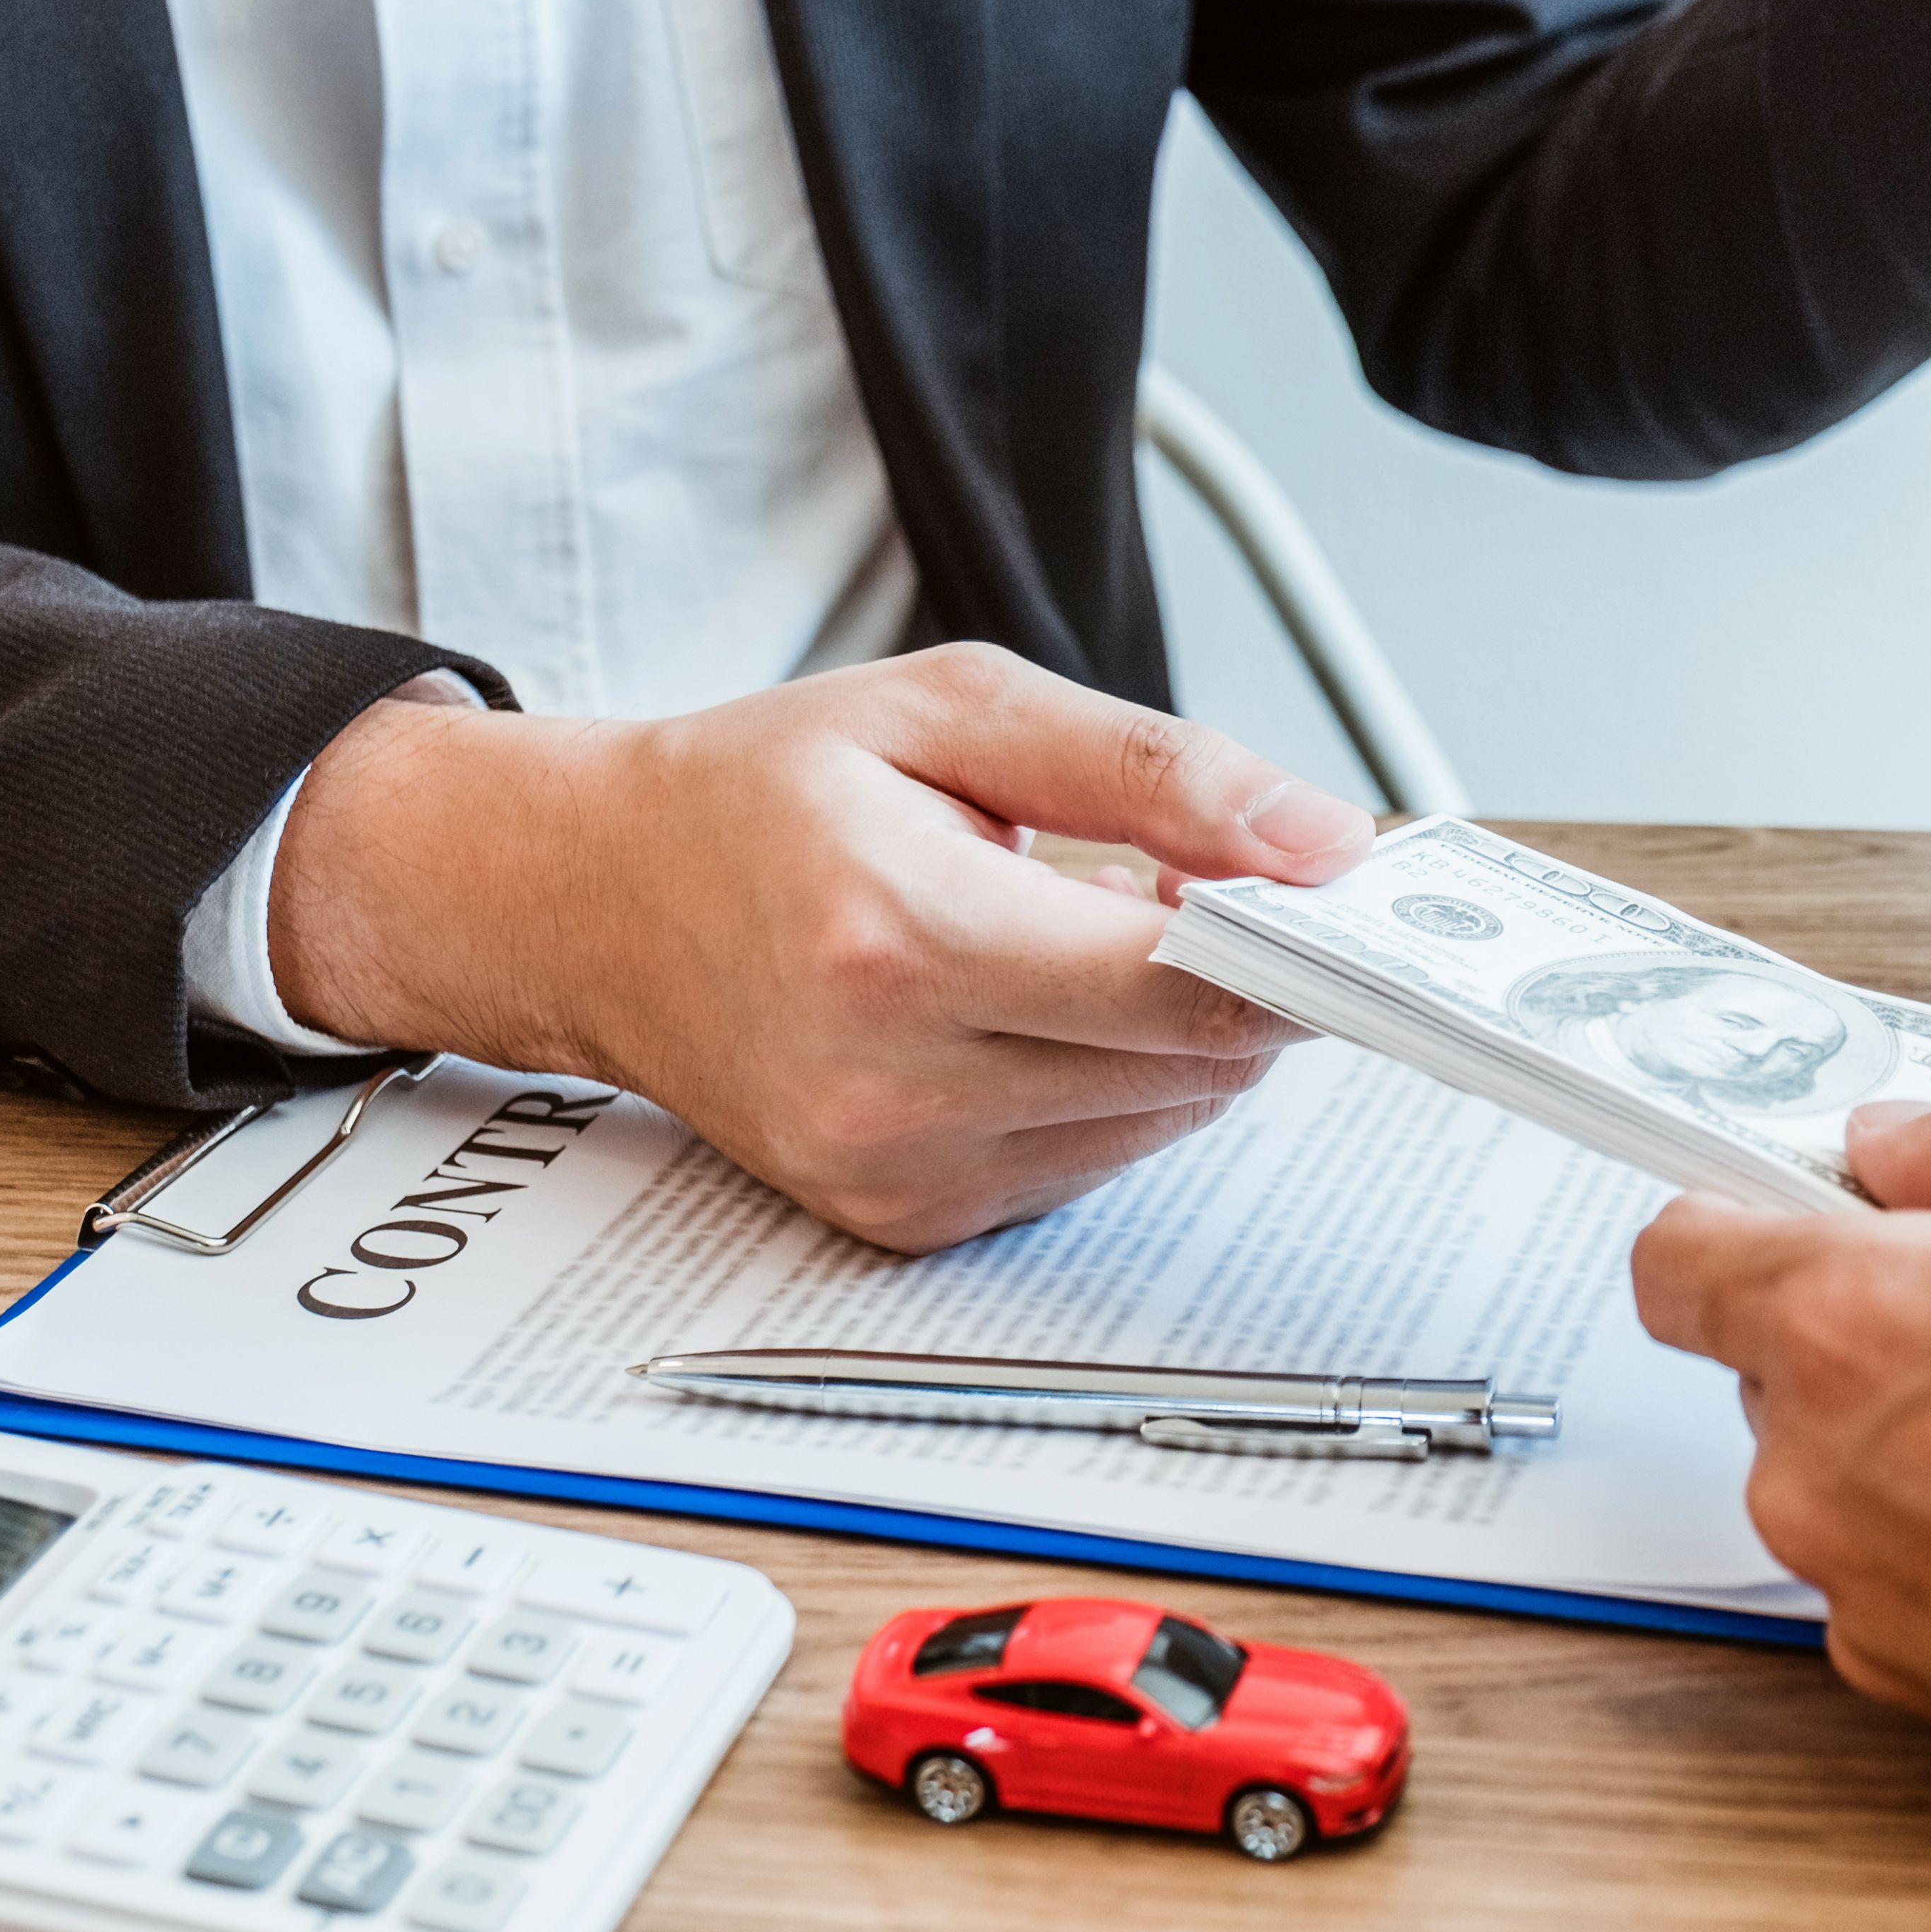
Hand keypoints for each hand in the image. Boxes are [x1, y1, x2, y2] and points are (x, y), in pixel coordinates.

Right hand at [264, 644, 1373, 1249]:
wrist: (590, 903)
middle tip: (1213, 884)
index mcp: (897, 933)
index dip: (1291, 942)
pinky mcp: (903, 1220)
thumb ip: (1155, 769)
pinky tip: (1037, 1008)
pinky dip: (1109, 1084)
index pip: (1179, 983)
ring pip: (1159, 1118)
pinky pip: (1091, 1163)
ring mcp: (891, 1169)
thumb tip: (1322, 839)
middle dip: (1240, 973)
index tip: (1340, 897)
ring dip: (1176, 1031)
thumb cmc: (762, 794)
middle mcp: (889, 1078)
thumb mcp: (956, 710)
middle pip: (1189, 1059)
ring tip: (1091, 932)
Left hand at [1631, 1095, 1930, 1931]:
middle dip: (1885, 1335)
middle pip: (1783, 1373)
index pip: (1680, 1259)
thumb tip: (1908, 1142)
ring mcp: (1878, 1610)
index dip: (1743, 1221)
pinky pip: (1922, 1592)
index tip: (1811, 1213)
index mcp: (1853, 1327)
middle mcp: (1827, 1479)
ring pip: (1859, 1487)